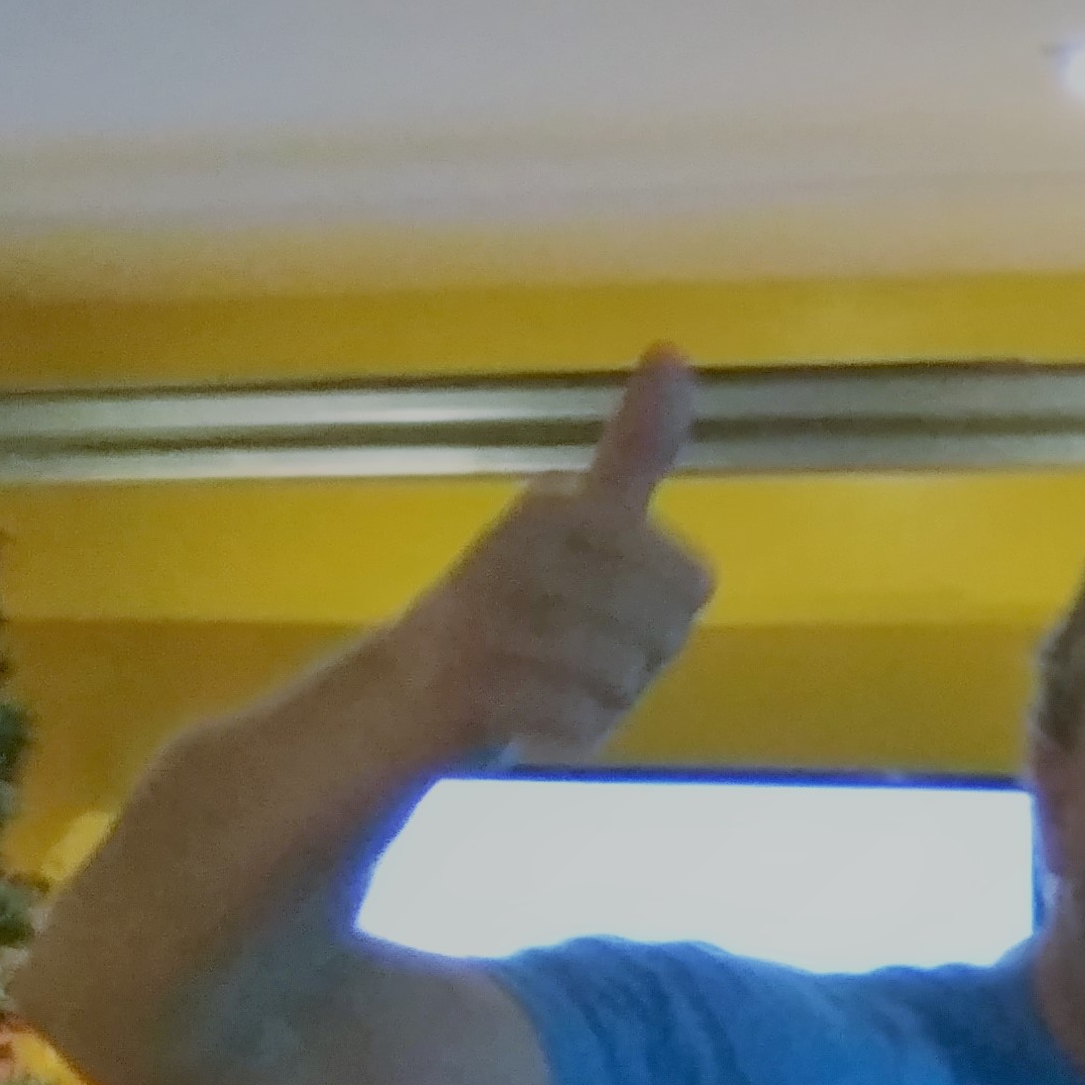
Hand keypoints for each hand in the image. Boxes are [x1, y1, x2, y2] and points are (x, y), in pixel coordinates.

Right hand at [375, 344, 712, 761]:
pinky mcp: (465, 690)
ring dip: (602, 702)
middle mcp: (517, 548)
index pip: (690, 580)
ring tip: (551, 686)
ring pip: (622, 680)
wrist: (395, 703)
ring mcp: (485, 620)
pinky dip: (570, 735)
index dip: (667, 615)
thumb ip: (633, 449)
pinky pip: (578, 724)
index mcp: (552, 506)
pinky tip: (534, 722)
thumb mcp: (576, 522)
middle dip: (638, 663)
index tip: (610, 610)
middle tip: (577, 658)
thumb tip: (674, 348)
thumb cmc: (509, 610)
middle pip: (663, 632)